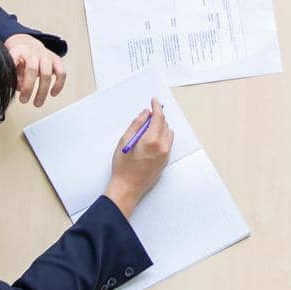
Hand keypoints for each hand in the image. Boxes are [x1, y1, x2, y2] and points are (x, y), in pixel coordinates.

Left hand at [5, 34, 65, 105]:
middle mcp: (34, 52)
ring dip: (42, 91)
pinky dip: (58, 85)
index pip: (15, 59)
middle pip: (32, 69)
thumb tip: (20, 87)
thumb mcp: (11, 62)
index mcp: (19, 50)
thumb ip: (13, 74)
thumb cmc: (18, 57)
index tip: (9, 82)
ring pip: (47, 74)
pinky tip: (53, 93)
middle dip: (28, 87)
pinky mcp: (56, 60)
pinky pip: (61, 73)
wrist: (29, 44)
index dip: (12, 70)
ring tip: (37, 103)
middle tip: (23, 100)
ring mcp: (46, 55)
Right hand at [103, 99, 173, 217]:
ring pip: (167, 134)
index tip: (154, 101)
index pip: (159, 118)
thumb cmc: (123, 167)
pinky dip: (161, 138)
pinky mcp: (165, 162)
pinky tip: (149, 141)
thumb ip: (136, 125)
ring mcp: (166, 155)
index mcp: (152, 141)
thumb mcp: (125, 141)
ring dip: (160, 128)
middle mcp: (162, 148)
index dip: (156, 107)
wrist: (127, 188)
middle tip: (146, 117)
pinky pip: (167, 144)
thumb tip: (145, 114)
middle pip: (164, 125)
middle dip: (157, 118)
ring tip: (145, 132)